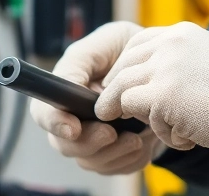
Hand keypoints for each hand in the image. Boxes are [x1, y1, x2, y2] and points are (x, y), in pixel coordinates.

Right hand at [29, 21, 163, 174]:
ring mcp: (94, 139)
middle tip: (112, 132)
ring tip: (137, 135)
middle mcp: (74, 118)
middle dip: (89, 142)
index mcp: (65, 90)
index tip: (74, 127)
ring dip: (114, 152)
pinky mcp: (115, 153)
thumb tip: (67, 86)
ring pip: (91, 161)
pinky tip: (145, 139)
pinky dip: (132, 158)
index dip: (54, 123)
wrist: (166, 70)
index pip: (43, 113)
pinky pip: (117, 168)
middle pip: (66, 145)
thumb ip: (80, 62)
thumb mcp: (108, 41)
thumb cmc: (131, 51)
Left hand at [96, 21, 208, 160]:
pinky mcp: (161, 96)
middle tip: (119, 113)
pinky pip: (133, 112)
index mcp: (184, 33)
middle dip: (119, 91)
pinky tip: (184, 137)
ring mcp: (163, 68)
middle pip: (123, 65)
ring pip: (121, 89)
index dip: (128, 68)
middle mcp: (170, 44)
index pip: (137, 44)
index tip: (128, 87)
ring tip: (156, 128)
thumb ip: (193, 65)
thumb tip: (182, 85)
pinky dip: (154, 130)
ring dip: (134, 112)